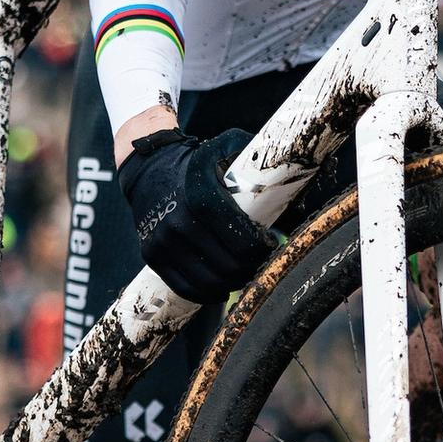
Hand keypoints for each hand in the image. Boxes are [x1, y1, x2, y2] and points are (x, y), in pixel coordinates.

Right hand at [118, 128, 274, 304]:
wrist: (148, 167)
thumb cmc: (198, 161)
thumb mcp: (227, 148)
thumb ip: (258, 161)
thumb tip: (294, 178)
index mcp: (202, 196)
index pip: (245, 243)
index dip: (264, 250)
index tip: (271, 244)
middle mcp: (180, 221)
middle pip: (230, 267)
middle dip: (251, 268)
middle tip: (259, 261)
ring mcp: (163, 241)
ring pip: (210, 283)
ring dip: (232, 283)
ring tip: (242, 272)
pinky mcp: (152, 254)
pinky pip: (185, 288)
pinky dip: (207, 293)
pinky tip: (221, 285)